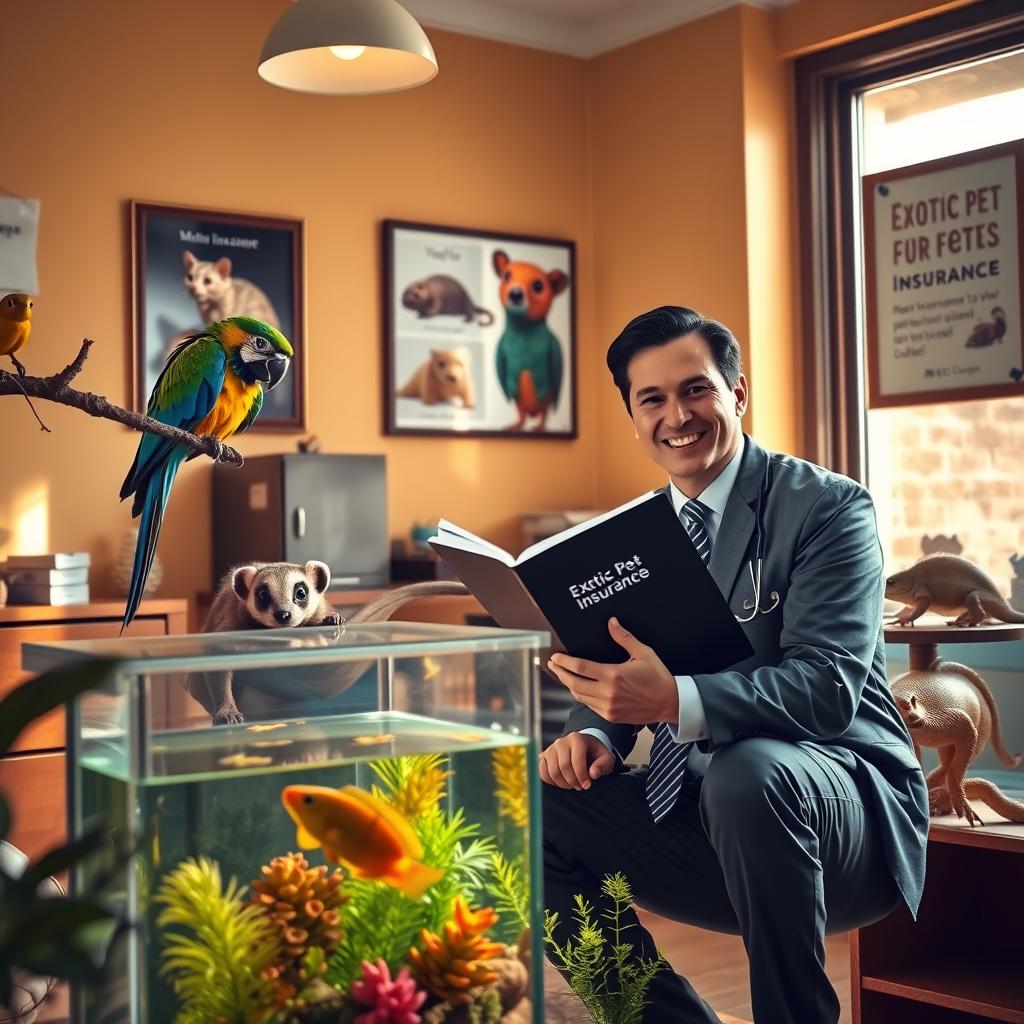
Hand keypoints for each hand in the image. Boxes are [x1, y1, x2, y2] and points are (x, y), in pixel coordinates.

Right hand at [539, 732, 615, 789]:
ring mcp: (551, 748)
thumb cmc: (596, 754)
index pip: (576, 760)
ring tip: (572, 785)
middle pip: (563, 767)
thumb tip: (593, 774)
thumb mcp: (606, 758)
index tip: (587, 785)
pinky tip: (562, 782)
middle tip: (580, 786)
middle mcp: (561, 742)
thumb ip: (603, 765)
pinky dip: (551, 781)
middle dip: (572, 781)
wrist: (584, 747)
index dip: (581, 776)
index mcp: (577, 739)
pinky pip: (542, 772)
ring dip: (563, 783)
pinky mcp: (544, 756)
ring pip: (552, 771)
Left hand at [546, 617, 678, 723]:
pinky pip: (589, 705)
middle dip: (560, 673)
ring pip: (579, 696)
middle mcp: (607, 692)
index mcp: (613, 675)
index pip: (580, 667)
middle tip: (553, 665)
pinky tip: (578, 688)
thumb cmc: (657, 677)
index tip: (556, 657)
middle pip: (574, 683)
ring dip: (568, 685)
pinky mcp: (610, 716)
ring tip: (563, 674)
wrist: (669, 703)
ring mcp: (608, 707)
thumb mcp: (643, 653)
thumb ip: (624, 638)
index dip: (564, 662)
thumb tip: (611, 622)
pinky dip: (581, 695)